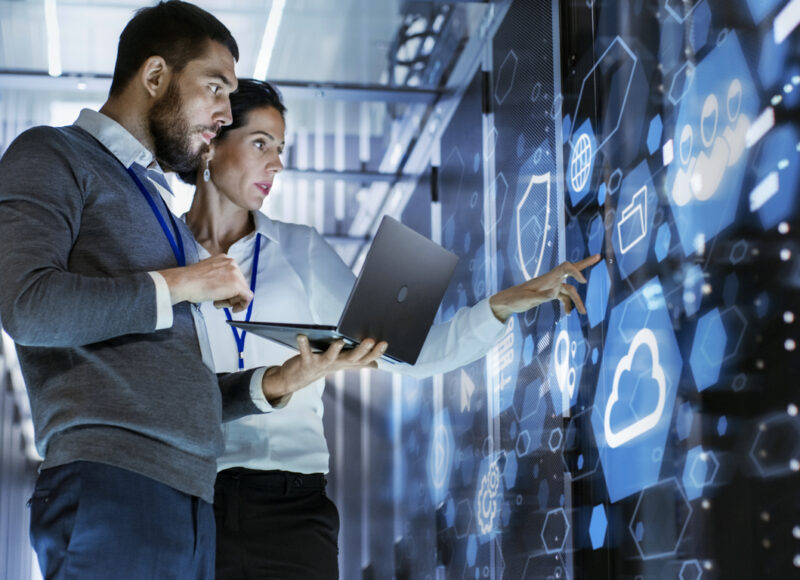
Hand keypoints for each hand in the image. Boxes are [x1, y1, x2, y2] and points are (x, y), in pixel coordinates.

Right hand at [158, 254, 252, 312]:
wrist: (185, 282)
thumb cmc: (190, 281)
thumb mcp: (207, 273)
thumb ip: (218, 276)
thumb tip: (225, 287)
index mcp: (224, 259)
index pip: (234, 276)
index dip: (228, 288)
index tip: (221, 295)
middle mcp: (232, 263)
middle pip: (240, 283)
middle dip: (231, 295)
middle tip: (218, 301)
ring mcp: (236, 273)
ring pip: (243, 291)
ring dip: (232, 300)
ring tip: (218, 302)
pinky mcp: (238, 285)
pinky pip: (248, 297)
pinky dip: (242, 305)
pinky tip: (233, 309)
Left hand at [261, 335, 387, 402]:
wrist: (296, 379)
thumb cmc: (321, 366)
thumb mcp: (341, 364)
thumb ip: (358, 363)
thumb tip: (376, 365)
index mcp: (345, 363)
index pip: (364, 359)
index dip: (375, 353)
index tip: (384, 343)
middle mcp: (336, 364)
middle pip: (351, 359)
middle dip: (361, 350)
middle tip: (370, 340)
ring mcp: (321, 364)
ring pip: (330, 358)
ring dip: (335, 350)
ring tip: (339, 341)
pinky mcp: (306, 362)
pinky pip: (305, 353)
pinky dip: (303, 344)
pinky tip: (301, 335)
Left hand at [489, 254, 601, 320]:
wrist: (506, 302)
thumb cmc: (515, 299)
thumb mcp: (527, 300)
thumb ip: (541, 296)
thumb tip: (554, 294)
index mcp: (547, 278)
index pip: (565, 267)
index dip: (576, 271)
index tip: (583, 282)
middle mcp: (551, 280)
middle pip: (571, 270)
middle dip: (585, 264)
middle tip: (599, 256)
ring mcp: (550, 286)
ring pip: (569, 290)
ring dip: (577, 301)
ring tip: (583, 313)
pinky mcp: (548, 294)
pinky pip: (562, 297)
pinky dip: (567, 304)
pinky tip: (567, 314)